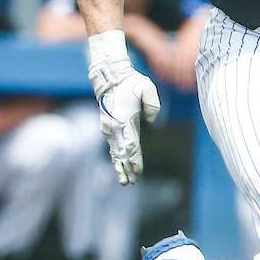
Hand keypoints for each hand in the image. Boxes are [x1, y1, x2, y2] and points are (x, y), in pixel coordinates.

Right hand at [88, 30, 160, 184]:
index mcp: (124, 120)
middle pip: (122, 153)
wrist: (110, 77)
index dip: (135, 159)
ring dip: (119, 166)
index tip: (138, 172)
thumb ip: (152, 105)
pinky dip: (115, 156)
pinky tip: (118, 165)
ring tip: (123, 180)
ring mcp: (108, 127)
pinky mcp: (106, 126)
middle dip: (126, 168)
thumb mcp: (147, 88)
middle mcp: (114, 126)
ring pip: (115, 151)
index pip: (131, 145)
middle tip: (130, 183)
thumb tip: (150, 121)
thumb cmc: (131, 82)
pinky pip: (111, 145)